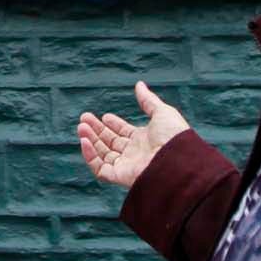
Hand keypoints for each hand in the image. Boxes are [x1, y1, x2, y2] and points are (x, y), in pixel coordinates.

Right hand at [75, 84, 191, 192]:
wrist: (178, 162)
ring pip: (102, 154)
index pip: (123, 133)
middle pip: (110, 142)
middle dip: (96, 130)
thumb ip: (147, 100)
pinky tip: (84, 141)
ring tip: (81, 126)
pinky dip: (90, 156)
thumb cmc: (174, 137)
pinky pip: (100, 169)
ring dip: (90, 140)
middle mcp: (134, 153)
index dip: (113, 125)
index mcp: (144, 140)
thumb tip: (139, 84)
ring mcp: (126, 165)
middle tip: (84, 118)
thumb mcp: (162, 112)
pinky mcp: (120, 176)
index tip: (104, 116)